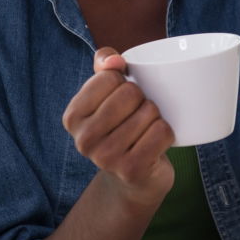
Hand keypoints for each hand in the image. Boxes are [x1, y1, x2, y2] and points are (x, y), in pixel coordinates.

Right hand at [62, 47, 174, 207]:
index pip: (109, 77)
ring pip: (149, 111)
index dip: (125, 82)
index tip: (122, 100)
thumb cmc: (121, 125)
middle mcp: (84, 139)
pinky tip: (155, 143)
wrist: (133, 178)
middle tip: (137, 115)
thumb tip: (114, 61)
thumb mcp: (107, 92)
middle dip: (142, 99)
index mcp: (72, 116)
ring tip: (145, 129)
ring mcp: (106, 158)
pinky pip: (162, 132)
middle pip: (130, 93)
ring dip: (155, 116)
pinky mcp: (132, 170)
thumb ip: (105, 64)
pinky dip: (167, 133)